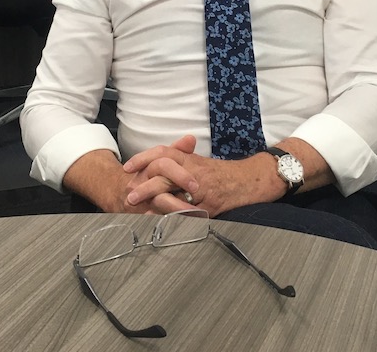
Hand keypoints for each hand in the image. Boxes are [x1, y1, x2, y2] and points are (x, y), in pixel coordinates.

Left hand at [124, 138, 277, 216]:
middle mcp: (193, 171)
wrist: (249, 179)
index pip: (162, 152)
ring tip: (142, 212)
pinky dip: (176, 218)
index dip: (143, 158)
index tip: (127, 168)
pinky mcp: (209, 205)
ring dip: (156, 203)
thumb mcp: (199, 162)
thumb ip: (179, 161)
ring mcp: (201, 189)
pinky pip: (190, 213)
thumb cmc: (222, 173)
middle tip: (129, 196)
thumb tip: (154, 167)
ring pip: (175, 194)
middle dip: (145, 185)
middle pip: (164, 174)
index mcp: (189, 158)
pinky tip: (163, 223)